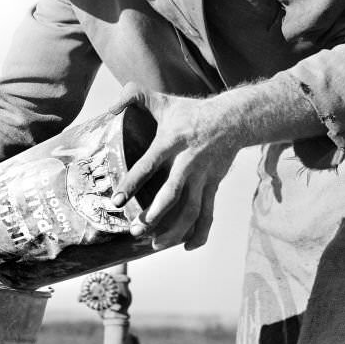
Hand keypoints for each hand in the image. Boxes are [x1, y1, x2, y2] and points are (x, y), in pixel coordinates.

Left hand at [108, 83, 237, 250]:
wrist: (234, 118)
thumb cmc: (190, 111)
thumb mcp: (162, 100)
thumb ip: (133, 96)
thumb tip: (110, 108)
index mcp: (172, 141)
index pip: (149, 164)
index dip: (132, 183)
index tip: (117, 200)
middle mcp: (188, 162)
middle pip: (172, 194)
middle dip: (154, 216)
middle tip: (135, 231)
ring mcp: (204, 176)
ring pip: (192, 210)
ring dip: (175, 230)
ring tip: (156, 244)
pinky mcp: (214, 185)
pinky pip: (208, 213)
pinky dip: (200, 233)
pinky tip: (186, 247)